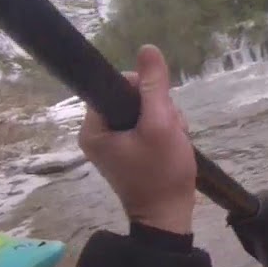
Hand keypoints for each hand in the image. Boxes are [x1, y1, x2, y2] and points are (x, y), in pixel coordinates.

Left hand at [79, 45, 195, 234]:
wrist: (168, 217)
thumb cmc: (161, 173)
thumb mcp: (161, 124)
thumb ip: (155, 86)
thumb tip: (148, 49)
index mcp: (93, 128)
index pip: (115, 85)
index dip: (142, 88)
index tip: (160, 107)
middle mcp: (97, 134)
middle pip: (131, 98)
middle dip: (158, 108)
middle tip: (170, 128)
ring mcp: (113, 144)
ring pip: (143, 111)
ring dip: (165, 119)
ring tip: (174, 138)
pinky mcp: (128, 152)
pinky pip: (146, 127)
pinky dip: (163, 131)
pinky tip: (173, 143)